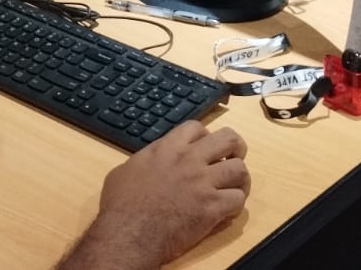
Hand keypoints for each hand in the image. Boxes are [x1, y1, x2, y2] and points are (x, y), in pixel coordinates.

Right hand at [59, 122, 249, 268]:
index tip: (204, 148)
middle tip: (232, 158)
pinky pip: (238, 199)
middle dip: (236, 147)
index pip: (197, 127)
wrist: (129, 233)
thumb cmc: (121, 205)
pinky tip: (226, 210)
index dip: (206, 136)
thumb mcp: (125, 170)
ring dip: (240, 179)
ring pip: (240, 169)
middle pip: (229, 139)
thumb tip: (150, 161)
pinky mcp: (212, 207)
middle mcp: (189, 160)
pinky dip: (235, 204)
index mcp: (167, 148)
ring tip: (234, 186)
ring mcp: (203, 183)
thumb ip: (145, 160)